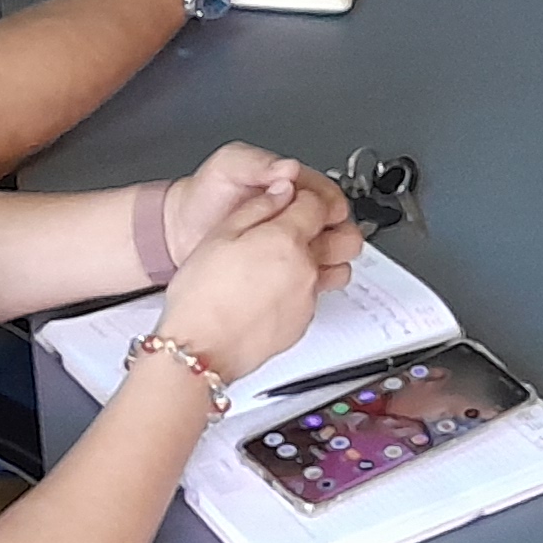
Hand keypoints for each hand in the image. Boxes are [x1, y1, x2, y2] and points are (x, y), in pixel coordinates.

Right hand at [149, 158, 361, 381]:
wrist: (200, 350)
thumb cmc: (201, 297)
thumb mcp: (220, 235)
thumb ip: (258, 207)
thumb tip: (281, 192)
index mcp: (286, 240)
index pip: (318, 203)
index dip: (303, 196)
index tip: (291, 199)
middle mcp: (306, 268)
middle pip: (342, 236)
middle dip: (329, 226)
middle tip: (303, 225)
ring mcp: (309, 298)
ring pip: (334, 268)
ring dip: (322, 258)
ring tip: (288, 260)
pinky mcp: (304, 322)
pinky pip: (315, 295)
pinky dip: (302, 287)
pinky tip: (272, 290)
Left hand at [158, 141, 351, 274]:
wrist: (181, 231)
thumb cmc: (205, 195)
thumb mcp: (228, 165)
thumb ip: (258, 163)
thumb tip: (289, 169)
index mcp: (294, 187)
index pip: (331, 197)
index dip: (329, 207)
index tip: (319, 216)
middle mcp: (300, 216)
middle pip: (343, 227)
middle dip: (335, 235)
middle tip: (312, 242)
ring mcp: (295, 245)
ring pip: (336, 254)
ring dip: (329, 259)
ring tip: (305, 261)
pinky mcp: (288, 270)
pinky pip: (318, 277)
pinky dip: (317, 279)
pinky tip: (299, 278)